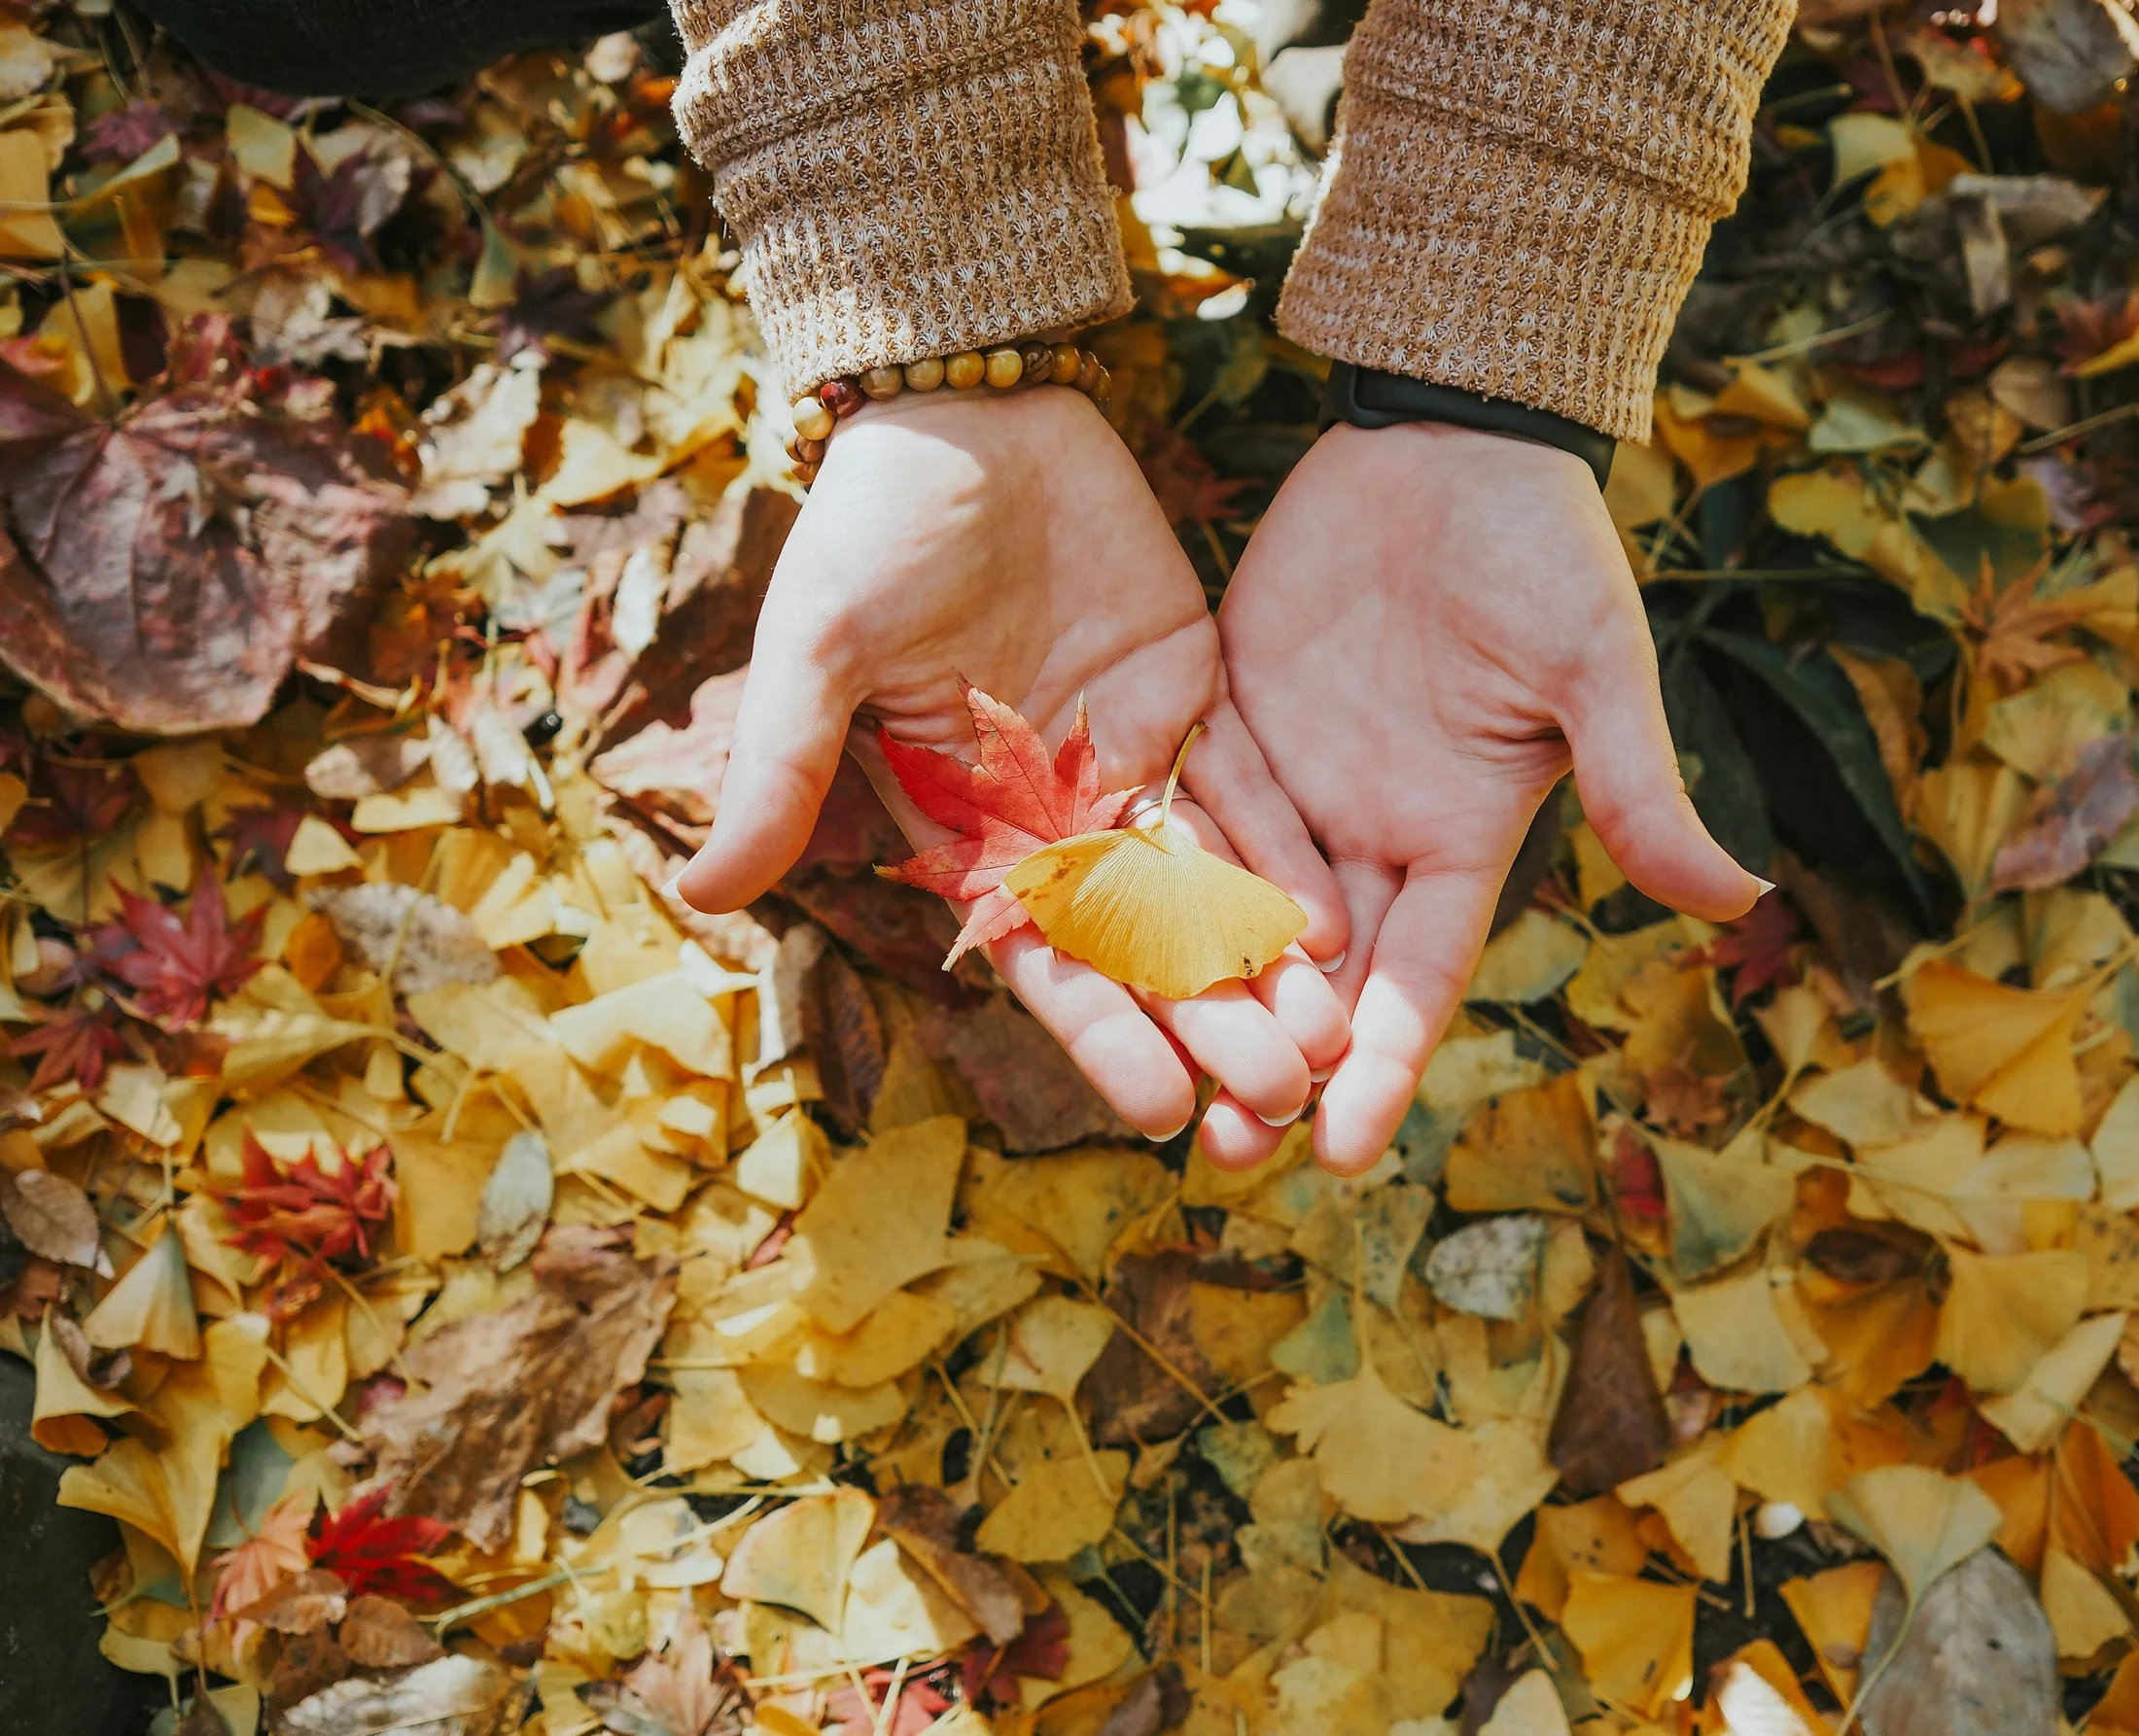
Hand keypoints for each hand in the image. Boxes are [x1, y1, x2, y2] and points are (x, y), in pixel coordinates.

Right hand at [674, 386, 1349, 1139]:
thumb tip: (697, 897)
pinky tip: (1343, 918)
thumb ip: (780, 774)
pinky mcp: (1189, 688)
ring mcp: (1128, 752)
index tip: (1167, 1113)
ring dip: (1265, 960)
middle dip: (1210, 1020)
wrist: (960, 407)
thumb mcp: (816, 651)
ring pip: (1208, 878)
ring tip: (1335, 1040)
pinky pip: (1248, 782)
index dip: (1105, 1034)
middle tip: (1283, 1099)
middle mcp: (1055, 809)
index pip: (1045, 955)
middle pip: (1145, 940)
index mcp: (967, 824)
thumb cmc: (868, 527)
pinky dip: (1289, 849)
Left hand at [1218, 421, 1764, 1174]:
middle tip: (1231, 1151)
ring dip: (1200, 991)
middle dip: (1279, 1061)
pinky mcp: (1225, 712)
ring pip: (1236, 906)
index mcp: (1458, 836)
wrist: (1446, 433)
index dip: (1384, 1062)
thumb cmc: (1540, 542)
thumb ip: (1638, 785)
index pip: (1417, 975)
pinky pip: (1181, 806)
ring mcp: (1294, 774)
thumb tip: (1741, 899)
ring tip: (1156, 1077)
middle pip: (1318, 971)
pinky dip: (1147, 872)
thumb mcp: (1593, 665)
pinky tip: (1097, 939)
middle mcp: (1369, 827)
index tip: (1347, 1152)